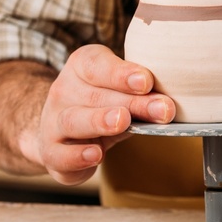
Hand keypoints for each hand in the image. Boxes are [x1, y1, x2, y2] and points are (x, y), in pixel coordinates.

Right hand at [22, 44, 175, 184]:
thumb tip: (169, 103)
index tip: (146, 81)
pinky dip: (77, 156)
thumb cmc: (104, 103)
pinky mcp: (52, 153)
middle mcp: (63, 92)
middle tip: (161, 109)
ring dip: (98, 121)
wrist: (62, 130)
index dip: (121, 73)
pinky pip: (60, 155)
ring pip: (72, 120)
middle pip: (96, 95)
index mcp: (81, 67)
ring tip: (122, 122)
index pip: (97, 65)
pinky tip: (96, 155)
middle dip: (132, 103)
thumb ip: (142, 94)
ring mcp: (53, 123)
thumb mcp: (124, 92)